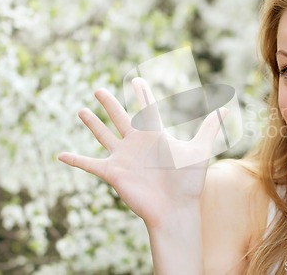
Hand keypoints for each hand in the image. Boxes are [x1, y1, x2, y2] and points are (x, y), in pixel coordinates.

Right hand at [58, 78, 226, 227]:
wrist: (176, 208)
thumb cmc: (189, 181)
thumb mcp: (199, 149)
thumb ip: (209, 127)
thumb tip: (226, 108)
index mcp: (155, 135)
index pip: (146, 108)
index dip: (142, 93)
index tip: (137, 79)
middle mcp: (137, 143)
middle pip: (120, 118)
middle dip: (109, 104)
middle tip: (99, 89)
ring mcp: (124, 158)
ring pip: (104, 136)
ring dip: (92, 125)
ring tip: (81, 111)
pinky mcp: (114, 173)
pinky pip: (90, 164)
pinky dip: (75, 160)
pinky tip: (60, 154)